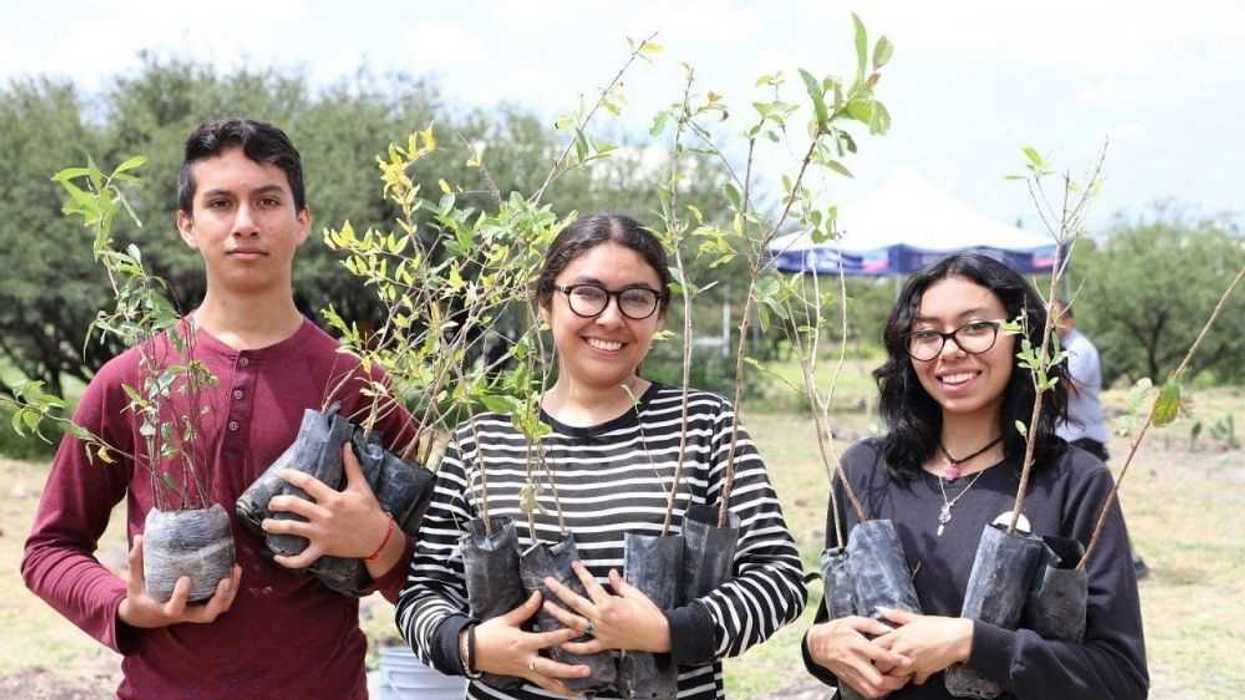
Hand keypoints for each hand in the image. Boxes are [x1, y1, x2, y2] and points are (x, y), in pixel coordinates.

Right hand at [117, 535, 241, 628]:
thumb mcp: (135, 581)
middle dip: (218, 599)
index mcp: (165, 610)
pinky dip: (232, 588)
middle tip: (224, 580)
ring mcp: (196, 611)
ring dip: (230, 592)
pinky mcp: (204, 605)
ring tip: (234, 570)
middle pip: (206, 615)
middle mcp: (184, 614)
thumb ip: (137, 560)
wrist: (147, 616)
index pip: (175, 608)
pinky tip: (235, 569)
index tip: (185, 578)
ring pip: (219, 609)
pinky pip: (223, 602)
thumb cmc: (142, 596)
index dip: (181, 596)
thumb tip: (138, 537)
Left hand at [263, 443, 400, 569]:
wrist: (379, 538)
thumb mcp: (361, 486)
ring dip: (275, 526)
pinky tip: (277, 557)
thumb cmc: (370, 511)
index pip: (307, 483)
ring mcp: (322, 533)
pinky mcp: (323, 549)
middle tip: (272, 502)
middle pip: (294, 505)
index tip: (281, 473)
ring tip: (266, 524)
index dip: (292, 476)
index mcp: (333, 498)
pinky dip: (288, 561)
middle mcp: (324, 515)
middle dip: (278, 502)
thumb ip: (352, 465)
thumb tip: (347, 445)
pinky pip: (302, 558)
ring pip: (292, 528)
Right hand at [471, 591, 590, 694]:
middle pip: (550, 667)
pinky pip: (540, 685)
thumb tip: (539, 595)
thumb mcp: (507, 619)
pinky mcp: (522, 675)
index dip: (564, 634)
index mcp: (523, 642)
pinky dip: (553, 689)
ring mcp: (524, 669)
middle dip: (569, 670)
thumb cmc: (488, 633)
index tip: (579, 630)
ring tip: (580, 691)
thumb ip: (525, 609)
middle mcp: (525, 659)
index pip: (548, 638)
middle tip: (586, 670)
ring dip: (564, 687)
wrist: (471, 651)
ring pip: (546, 682)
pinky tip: (565, 693)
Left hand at [542, 562, 670, 654]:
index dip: (581, 573)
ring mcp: (601, 632)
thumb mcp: (634, 594)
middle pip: (575, 603)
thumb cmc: (648, 612)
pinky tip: (562, 642)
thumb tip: (610, 572)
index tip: (573, 564)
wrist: (659, 634)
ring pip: (575, 623)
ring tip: (547, 606)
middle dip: (560, 591)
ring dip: (559, 614)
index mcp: (608, 603)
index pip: (591, 585)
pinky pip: (586, 647)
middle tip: (548, 582)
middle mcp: (601, 618)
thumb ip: (619, 584)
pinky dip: (573, 646)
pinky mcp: (605, 644)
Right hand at [806, 616, 911, 698]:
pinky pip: (866, 693)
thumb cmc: (836, 631)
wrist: (817, 644)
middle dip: (895, 681)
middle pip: (878, 680)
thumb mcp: (853, 620)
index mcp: (856, 645)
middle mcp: (854, 662)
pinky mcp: (849, 680)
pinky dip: (878, 693)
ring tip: (897, 682)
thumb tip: (890, 629)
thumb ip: (873, 624)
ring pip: (873, 690)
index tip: (907, 660)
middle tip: (906, 676)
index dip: (895, 659)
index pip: (879, 655)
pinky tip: (885, 686)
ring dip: (888, 690)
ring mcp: (851, 673)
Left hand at [874, 608, 972, 684]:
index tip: (871, 651)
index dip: (870, 651)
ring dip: (894, 674)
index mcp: (898, 637)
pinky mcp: (924, 672)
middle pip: (880, 666)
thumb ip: (895, 615)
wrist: (958, 637)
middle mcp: (902, 651)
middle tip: (881, 664)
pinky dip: (912, 678)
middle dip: (879, 666)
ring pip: (894, 676)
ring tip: (896, 670)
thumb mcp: (915, 617)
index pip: (874, 647)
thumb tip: (881, 609)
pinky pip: (914, 680)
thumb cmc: (938, 626)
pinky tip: (913, 672)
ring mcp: (912, 663)